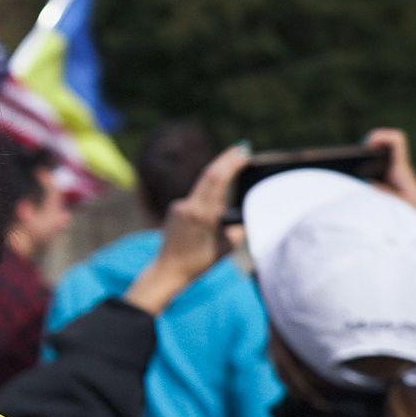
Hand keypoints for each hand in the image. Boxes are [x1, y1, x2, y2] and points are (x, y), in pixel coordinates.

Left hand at [125, 143, 249, 314]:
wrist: (169, 269)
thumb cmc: (200, 261)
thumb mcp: (227, 246)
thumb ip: (238, 227)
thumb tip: (247, 213)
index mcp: (203, 214)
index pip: (218, 179)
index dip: (231, 163)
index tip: (244, 153)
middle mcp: (189, 206)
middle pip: (209, 174)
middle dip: (226, 159)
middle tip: (242, 147)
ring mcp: (179, 205)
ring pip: (203, 186)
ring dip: (219, 176)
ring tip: (236, 164)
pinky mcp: (175, 208)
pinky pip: (196, 197)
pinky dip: (208, 194)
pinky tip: (217, 198)